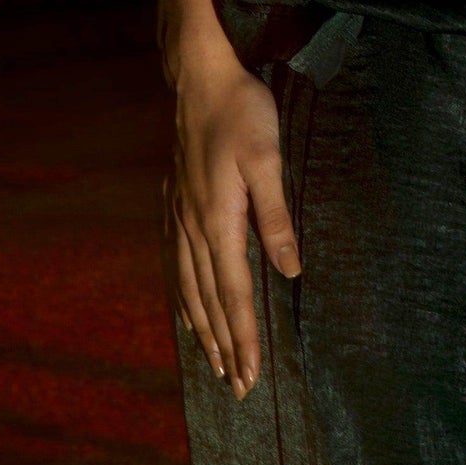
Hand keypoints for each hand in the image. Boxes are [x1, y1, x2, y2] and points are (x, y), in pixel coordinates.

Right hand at [165, 29, 300, 398]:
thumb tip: (290, 271)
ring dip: (203, 329)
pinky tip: (186, 311)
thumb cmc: (242, 113)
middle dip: (225, 345)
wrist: (201, 78)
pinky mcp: (175, 202)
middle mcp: (192, 226)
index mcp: (218, 221)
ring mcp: (179, 215)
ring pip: (189, 287)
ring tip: (213, 362)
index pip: (235, 293)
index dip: (244, 337)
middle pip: (209, 300)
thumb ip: (276, 217)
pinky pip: (176, 264)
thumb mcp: (267, 160)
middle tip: (237, 387)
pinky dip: (182, 296)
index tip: (252, 376)